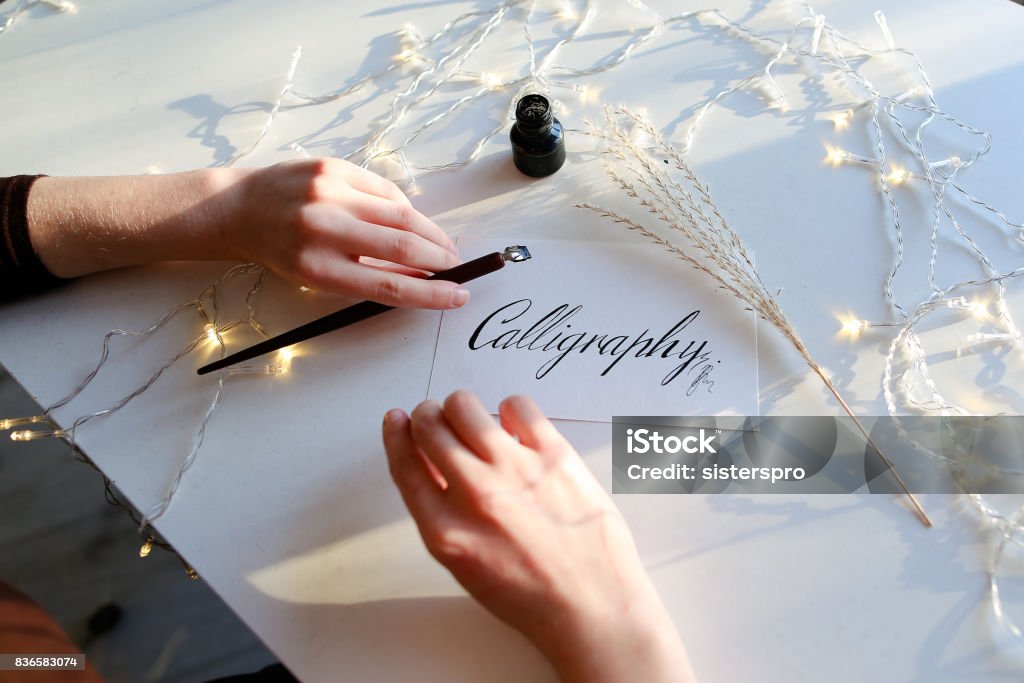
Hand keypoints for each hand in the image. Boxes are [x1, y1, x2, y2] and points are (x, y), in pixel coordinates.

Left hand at [218, 158, 466, 308]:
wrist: (239, 209)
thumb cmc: (279, 250)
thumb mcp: (316, 276)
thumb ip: (366, 276)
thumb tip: (420, 278)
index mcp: (317, 268)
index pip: (388, 286)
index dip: (430, 294)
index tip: (457, 297)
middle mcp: (323, 228)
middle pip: (402, 247)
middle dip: (440, 260)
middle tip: (458, 268)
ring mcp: (329, 193)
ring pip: (402, 214)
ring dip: (432, 233)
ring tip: (444, 246)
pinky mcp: (333, 167)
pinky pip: (385, 191)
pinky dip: (405, 209)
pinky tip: (412, 222)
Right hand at [382, 391, 694, 682]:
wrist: (593, 608)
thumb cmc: (536, 596)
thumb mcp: (467, 565)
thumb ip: (444, 516)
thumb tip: (436, 467)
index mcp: (446, 531)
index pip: (405, 466)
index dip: (396, 436)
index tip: (398, 421)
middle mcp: (475, 496)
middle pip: (431, 427)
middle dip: (429, 416)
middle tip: (439, 419)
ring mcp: (515, 471)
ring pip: (465, 407)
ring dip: (462, 408)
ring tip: (475, 420)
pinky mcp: (554, 456)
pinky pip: (516, 405)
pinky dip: (510, 409)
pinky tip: (516, 426)